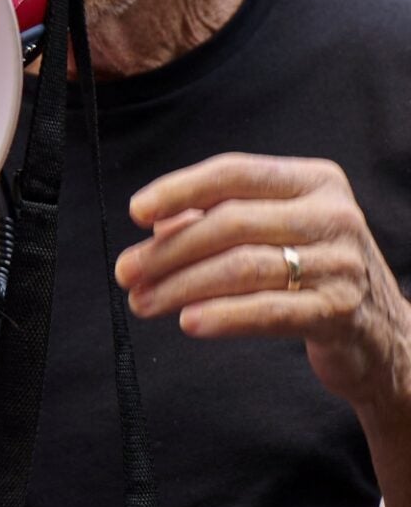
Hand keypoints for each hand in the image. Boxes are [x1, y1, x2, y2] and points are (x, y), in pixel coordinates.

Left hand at [119, 153, 410, 407]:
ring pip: (242, 267)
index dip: (179, 189)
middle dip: (168, 250)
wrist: (381, 333)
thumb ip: (217, 219)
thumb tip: (155, 222)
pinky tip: (188, 322)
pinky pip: (268, 311)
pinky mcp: (341, 310)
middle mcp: (333, 214)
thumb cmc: (309, 271)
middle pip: (230, 223)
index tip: (135, 212)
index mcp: (313, 181)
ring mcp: (342, 262)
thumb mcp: (271, 231)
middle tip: (126, 272)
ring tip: (142, 302)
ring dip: (181, 286)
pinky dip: (222, 316)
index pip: (234, 173)